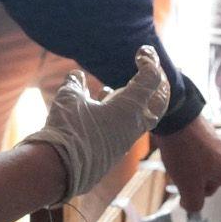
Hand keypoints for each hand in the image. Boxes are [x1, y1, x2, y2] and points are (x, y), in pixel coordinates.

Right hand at [23, 46, 171, 201]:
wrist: (61, 170)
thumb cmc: (67, 130)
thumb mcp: (68, 99)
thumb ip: (75, 85)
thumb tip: (76, 76)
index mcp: (131, 107)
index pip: (151, 78)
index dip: (149, 61)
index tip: (142, 52)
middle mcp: (135, 124)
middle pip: (159, 101)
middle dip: (158, 84)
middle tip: (151, 70)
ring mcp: (126, 139)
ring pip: (143, 116)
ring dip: (136, 99)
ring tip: (116, 87)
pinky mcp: (114, 149)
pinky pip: (125, 126)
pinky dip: (119, 112)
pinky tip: (100, 102)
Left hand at [154, 116, 220, 220]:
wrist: (174, 115)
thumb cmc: (186, 153)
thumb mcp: (188, 185)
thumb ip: (194, 202)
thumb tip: (192, 204)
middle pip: (214, 186)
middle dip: (197, 188)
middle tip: (181, 179)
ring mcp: (215, 148)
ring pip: (202, 173)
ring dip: (188, 175)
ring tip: (175, 163)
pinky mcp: (202, 140)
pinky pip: (195, 160)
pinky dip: (185, 163)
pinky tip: (174, 154)